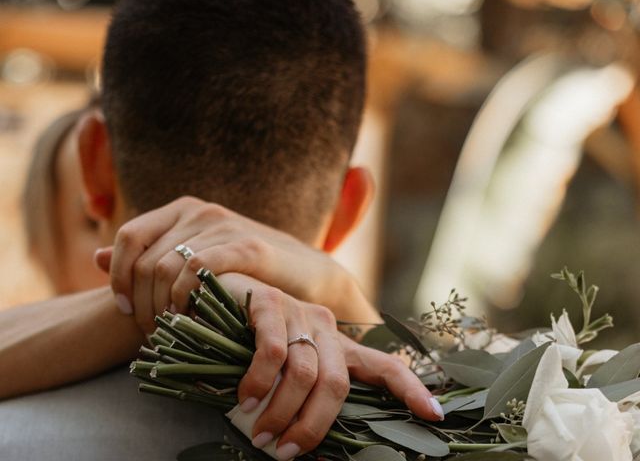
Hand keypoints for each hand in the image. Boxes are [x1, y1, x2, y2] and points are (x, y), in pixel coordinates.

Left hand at [95, 196, 379, 332]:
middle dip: (141, 302)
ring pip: (167, 267)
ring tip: (171, 330)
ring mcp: (225, 226)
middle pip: (146, 259)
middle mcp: (200, 212)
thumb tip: (95, 256)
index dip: (117, 274)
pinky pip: (198, 269)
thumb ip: (150, 256)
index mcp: (184, 210)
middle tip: (151, 331)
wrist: (307, 273)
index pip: (129, 236)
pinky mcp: (249, 246)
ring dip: (161, 306)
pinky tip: (190, 317)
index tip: (124, 308)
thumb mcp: (195, 258)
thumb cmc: (247, 271)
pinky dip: (185, 298)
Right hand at [218, 273, 443, 458]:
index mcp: (338, 346)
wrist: (218, 296)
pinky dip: (260, 383)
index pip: (385, 367)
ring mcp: (298, 312)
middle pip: (336, 384)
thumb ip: (299, 396)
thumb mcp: (282, 370)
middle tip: (286, 452)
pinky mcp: (270, 303)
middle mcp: (325, 326)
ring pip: (304, 372)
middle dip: (313, 426)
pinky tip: (246, 399)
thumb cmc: (251, 345)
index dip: (412, 390)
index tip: (435, 416)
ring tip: (261, 434)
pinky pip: (273, 352)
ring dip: (281, 412)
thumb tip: (304, 447)